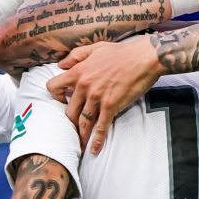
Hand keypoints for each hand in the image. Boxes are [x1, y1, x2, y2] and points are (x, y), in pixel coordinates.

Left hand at [47, 37, 163, 154]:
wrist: (144, 58)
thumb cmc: (121, 52)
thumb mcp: (95, 48)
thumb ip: (76, 56)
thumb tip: (61, 65)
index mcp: (78, 72)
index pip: (53, 87)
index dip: (56, 96)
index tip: (62, 101)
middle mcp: (84, 86)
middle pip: (68, 111)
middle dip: (70, 122)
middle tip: (72, 129)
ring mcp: (97, 97)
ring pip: (82, 122)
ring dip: (81, 135)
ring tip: (79, 145)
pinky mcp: (111, 106)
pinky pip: (101, 127)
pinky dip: (97, 140)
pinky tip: (94, 150)